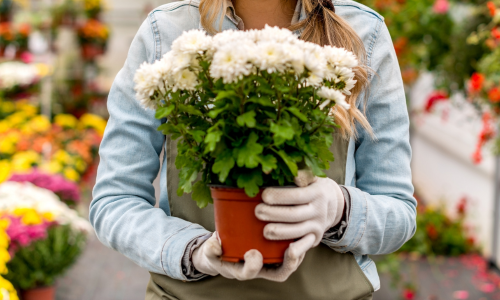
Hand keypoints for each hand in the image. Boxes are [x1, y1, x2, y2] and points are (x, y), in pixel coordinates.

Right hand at [192, 232, 309, 281]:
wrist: (223, 249)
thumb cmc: (218, 250)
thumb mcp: (210, 250)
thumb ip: (210, 248)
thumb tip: (214, 245)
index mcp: (243, 270)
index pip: (250, 273)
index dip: (253, 266)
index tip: (252, 252)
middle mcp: (261, 268)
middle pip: (279, 273)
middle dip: (288, 263)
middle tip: (292, 251)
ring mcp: (272, 260)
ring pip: (290, 262)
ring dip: (299, 251)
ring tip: (304, 237)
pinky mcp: (278, 250)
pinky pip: (293, 249)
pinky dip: (299, 241)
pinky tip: (303, 227)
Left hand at [255, 170, 344, 257]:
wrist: (334, 204)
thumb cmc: (314, 186)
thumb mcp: (312, 176)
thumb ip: (302, 174)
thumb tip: (292, 172)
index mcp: (317, 193)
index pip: (296, 195)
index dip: (279, 196)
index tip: (263, 195)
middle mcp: (319, 210)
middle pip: (295, 214)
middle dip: (274, 214)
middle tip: (257, 212)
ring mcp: (318, 226)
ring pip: (298, 231)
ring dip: (280, 232)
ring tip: (264, 231)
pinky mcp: (316, 238)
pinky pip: (305, 245)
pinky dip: (297, 249)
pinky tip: (286, 250)